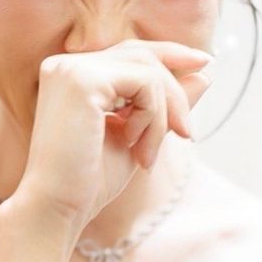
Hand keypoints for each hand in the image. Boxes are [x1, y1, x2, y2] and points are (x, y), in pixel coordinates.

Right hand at [17, 38, 214, 229]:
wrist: (56, 209)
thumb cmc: (89, 181)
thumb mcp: (139, 136)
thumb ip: (165, 105)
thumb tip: (204, 75)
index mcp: (73, 76)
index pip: (130, 52)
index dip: (170, 53)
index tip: (205, 62)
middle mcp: (67, 65)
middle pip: (142, 55)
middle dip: (174, 93)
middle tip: (187, 134)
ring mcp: (71, 69)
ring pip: (147, 69)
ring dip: (164, 113)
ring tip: (149, 154)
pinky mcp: (81, 80)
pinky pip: (144, 82)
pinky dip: (153, 117)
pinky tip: (136, 147)